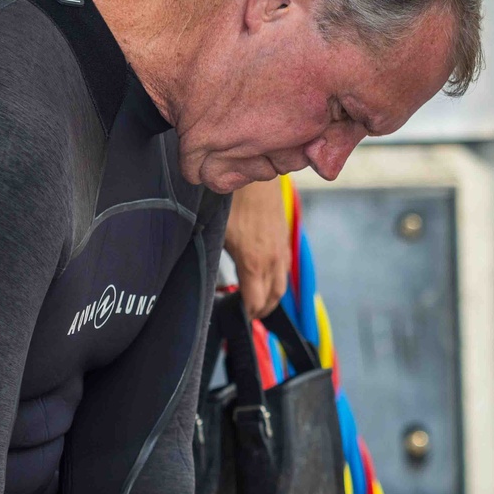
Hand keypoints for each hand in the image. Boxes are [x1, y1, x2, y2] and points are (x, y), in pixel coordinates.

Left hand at [223, 178, 290, 319]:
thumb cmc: (231, 204)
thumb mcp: (217, 235)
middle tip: (247, 315)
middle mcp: (272, 260)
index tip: (237, 317)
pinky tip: (266, 279)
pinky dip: (277, 280)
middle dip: (260, 310)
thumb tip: (208, 279)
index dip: (246, 314)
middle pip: (272, 298)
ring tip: (257, 303)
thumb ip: (216, 261)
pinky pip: (285, 268)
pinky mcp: (284, 238)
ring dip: (271, 298)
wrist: (253, 176)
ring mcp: (281, 249)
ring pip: (282, 285)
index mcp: (253, 264)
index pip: (255, 302)